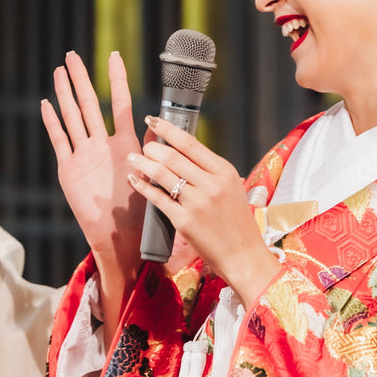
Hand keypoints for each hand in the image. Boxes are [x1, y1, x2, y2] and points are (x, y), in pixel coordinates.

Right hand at [42, 51, 143, 319]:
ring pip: (72, 117)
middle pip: (89, 103)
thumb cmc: (143, 213)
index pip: (120, 103)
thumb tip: (164, 125)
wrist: (123, 240)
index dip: (116, 80)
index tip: (114, 55)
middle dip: (82, 79)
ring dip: (65, 94)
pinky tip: (46, 104)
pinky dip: (53, 122)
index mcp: (125, 144)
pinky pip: (60, 141)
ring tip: (59, 71)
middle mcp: (102, 145)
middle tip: (72, 54)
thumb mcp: (153, 175)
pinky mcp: (69, 170)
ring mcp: (84, 155)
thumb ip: (155, 149)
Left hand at [127, 116, 279, 306]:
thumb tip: (181, 151)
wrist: (244, 256)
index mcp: (224, 171)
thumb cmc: (237, 222)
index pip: (190, 143)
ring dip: (143, 163)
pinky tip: (135, 180)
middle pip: (172, 156)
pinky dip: (142, 186)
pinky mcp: (184, 221)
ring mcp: (197, 203)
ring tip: (133, 159)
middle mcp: (211, 184)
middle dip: (152, 148)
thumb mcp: (232, 188)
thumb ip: (210, 171)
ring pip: (161, 174)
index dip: (167, 129)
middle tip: (143, 147)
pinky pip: (157, 198)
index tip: (153, 121)